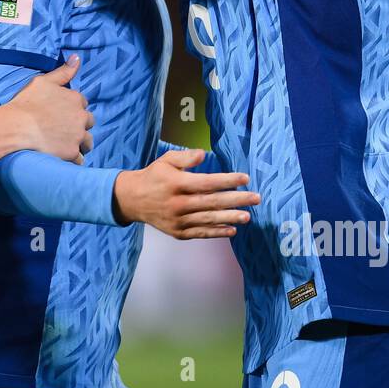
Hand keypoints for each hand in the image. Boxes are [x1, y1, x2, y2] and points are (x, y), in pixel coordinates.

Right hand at [5, 55, 93, 162]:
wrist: (16, 127)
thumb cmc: (26, 103)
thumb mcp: (43, 81)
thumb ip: (63, 71)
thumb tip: (77, 58)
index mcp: (76, 99)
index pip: (83, 103)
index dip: (72, 108)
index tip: (61, 113)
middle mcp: (81, 117)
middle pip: (88, 122)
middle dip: (79, 125)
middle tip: (63, 129)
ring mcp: (77, 136)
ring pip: (87, 142)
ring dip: (80, 143)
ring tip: (65, 144)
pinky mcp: (71, 153)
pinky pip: (79, 159)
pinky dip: (72, 159)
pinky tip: (62, 157)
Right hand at [113, 149, 258, 238]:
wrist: (132, 200)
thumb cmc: (153, 176)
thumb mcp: (166, 161)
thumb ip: (185, 157)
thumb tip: (204, 154)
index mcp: (176, 183)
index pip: (207, 182)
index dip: (227, 180)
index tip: (245, 178)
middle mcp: (178, 203)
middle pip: (212, 202)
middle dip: (236, 200)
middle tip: (256, 198)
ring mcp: (178, 220)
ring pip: (209, 219)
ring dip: (230, 218)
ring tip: (248, 216)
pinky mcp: (178, 232)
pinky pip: (201, 233)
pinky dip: (217, 232)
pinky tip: (232, 229)